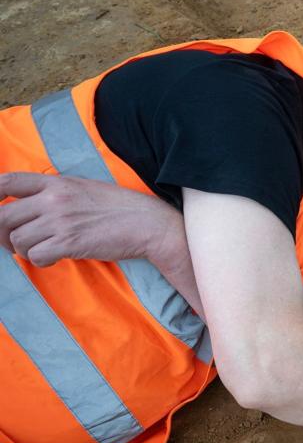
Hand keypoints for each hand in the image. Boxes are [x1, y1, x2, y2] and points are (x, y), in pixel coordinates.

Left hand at [0, 172, 179, 266]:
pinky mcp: (70, 243)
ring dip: (24, 250)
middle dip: (2, 234)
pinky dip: (40, 261)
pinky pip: (36, 256)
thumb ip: (55, 192)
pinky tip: (54, 259)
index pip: (6, 182)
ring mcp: (61, 221)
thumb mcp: (83, 188)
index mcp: (56, 183)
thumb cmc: (119, 208)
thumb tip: (29, 205)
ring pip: (17, 240)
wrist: (148, 223)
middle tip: (13, 243)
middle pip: (2, 216)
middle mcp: (53, 199)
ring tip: (42, 251)